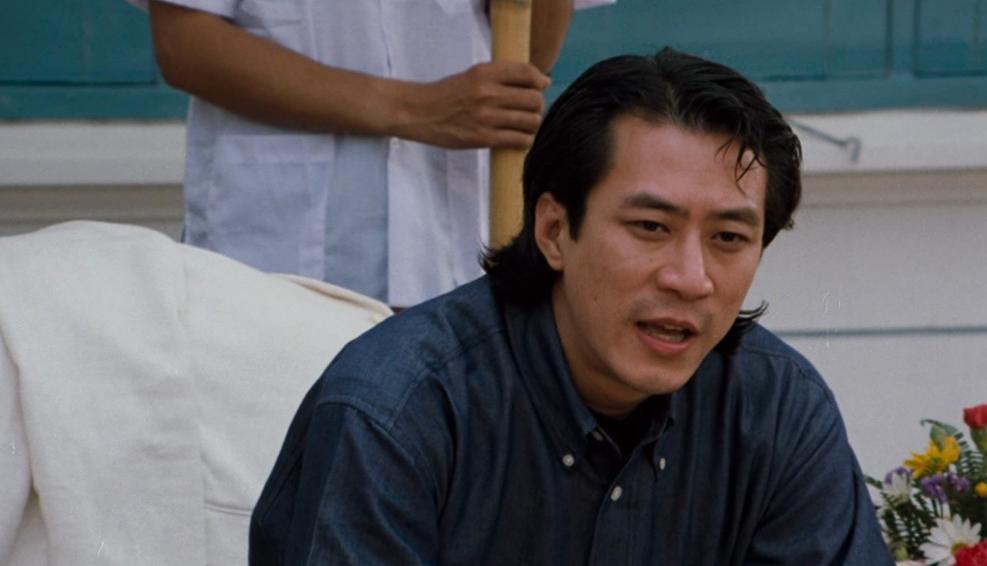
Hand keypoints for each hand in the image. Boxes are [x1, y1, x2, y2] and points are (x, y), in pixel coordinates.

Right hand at [394, 61, 550, 148]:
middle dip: (537, 106)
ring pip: (531, 121)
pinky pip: (519, 140)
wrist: (419, 113)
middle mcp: (487, 93)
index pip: (527, 73)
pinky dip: (525, 141)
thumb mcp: (472, 75)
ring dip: (533, 125)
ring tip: (525, 126)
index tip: (541, 86)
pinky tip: (519, 139)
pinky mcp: (483, 138)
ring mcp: (486, 117)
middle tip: (530, 110)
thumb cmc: (448, 94)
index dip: (540, 81)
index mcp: (485, 72)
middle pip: (534, 99)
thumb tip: (537, 83)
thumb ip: (500, 76)